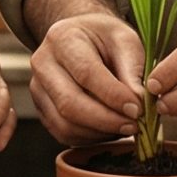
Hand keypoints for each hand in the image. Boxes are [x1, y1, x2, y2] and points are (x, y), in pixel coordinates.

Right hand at [29, 11, 144, 145]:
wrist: (82, 38)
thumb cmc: (105, 39)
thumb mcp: (125, 40)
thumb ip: (132, 70)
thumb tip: (138, 104)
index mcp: (62, 38)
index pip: (85, 73)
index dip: (112, 95)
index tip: (137, 109)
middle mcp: (42, 63)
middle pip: (69, 103)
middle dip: (106, 120)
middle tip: (134, 125)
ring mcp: (37, 88)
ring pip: (64, 124)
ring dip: (100, 132)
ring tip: (126, 127)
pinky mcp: (41, 108)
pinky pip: (63, 133)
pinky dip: (90, 138)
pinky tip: (110, 129)